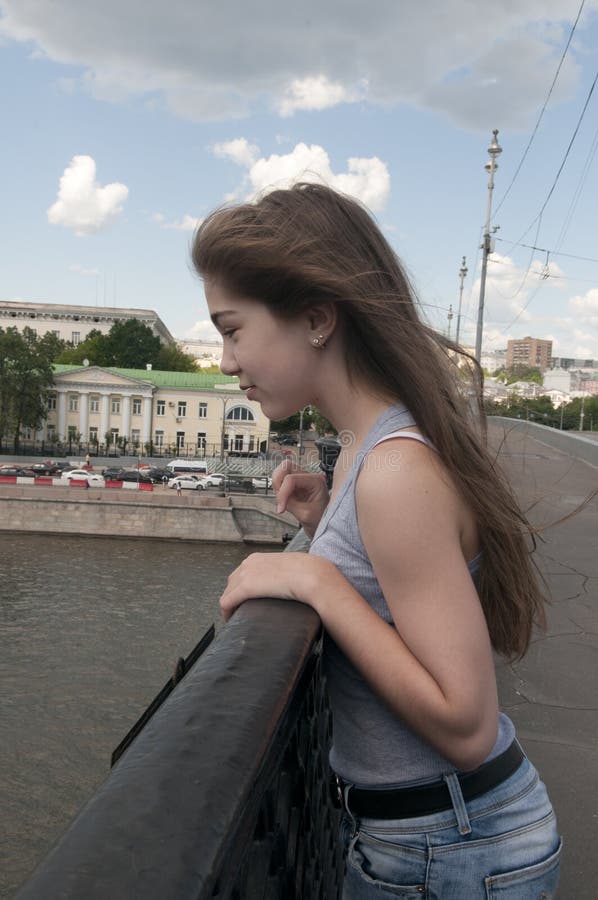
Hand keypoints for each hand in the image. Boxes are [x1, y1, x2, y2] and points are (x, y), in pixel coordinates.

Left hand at [219, 551, 335, 620]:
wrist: (312, 575)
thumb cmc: (307, 573)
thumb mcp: (290, 568)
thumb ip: (283, 574)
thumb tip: (288, 584)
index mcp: (258, 558)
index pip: (241, 574)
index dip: (240, 589)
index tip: (245, 601)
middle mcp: (248, 563)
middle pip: (231, 583)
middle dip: (234, 597)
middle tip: (240, 611)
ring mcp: (245, 574)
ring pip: (228, 593)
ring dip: (231, 605)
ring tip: (237, 617)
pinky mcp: (245, 587)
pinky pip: (227, 602)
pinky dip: (227, 612)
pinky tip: (232, 620)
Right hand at [273, 459, 328, 537]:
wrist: (323, 524)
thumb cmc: (320, 519)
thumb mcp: (306, 514)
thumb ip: (291, 504)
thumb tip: (279, 499)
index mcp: (316, 481)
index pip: (291, 479)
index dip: (282, 493)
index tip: (281, 508)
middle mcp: (308, 477)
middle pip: (286, 466)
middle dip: (278, 482)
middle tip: (279, 498)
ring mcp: (301, 480)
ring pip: (282, 471)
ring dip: (277, 485)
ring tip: (282, 499)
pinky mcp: (295, 485)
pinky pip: (281, 481)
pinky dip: (278, 489)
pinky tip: (283, 500)